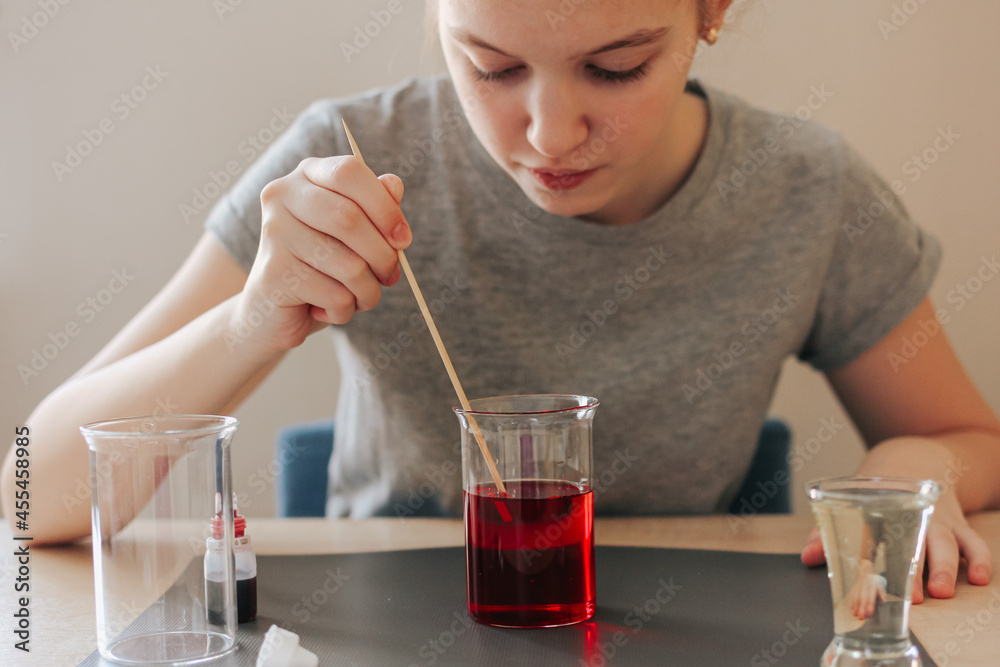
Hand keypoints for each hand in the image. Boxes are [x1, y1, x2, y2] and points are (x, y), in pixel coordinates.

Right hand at [233, 156, 410, 353]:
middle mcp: (282, 196)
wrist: (271, 312)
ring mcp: (273, 233)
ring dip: (368, 291)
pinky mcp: (274, 274)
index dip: (384, 207)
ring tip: (358, 297)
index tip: (403, 239)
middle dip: (383, 256)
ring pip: (349, 265)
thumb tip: (394, 185)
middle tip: (389, 276)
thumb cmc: (321, 267)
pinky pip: (336, 296)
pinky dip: (346, 310)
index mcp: (306, 175)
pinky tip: (328, 309)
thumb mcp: (353, 236)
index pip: (349, 172)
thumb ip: (375, 207)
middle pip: (349, 218)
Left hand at [801, 488, 992, 602]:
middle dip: (912, 572)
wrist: (913, 457)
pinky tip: (979, 578)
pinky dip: (979, 558)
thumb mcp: (849, 505)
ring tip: (942, 591)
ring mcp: (936, 520)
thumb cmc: (876, 491)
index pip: (870, 539)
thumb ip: (825, 532)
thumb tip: (808, 557)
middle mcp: (908, 517)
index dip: (868, 565)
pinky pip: (973, 541)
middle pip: (911, 544)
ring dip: (945, 567)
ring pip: (945, 543)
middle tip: (912, 597)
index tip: (866, 590)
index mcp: (877, 513)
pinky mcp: (958, 523)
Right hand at [846, 560, 885, 619]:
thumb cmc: (874, 582)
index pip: (870, 597)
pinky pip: (852, 596)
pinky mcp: (854, 588)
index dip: (870, 605)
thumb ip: (882, 595)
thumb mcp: (881, 587)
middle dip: (861, 609)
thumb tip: (882, 601)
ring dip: (856, 607)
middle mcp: (864, 587)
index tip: (869, 613)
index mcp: (872, 587)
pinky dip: (852, 603)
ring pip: (856, 598)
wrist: (865, 573)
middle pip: (862, 599)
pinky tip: (853, 609)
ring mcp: (858, 587)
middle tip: (861, 617)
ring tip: (856, 615)